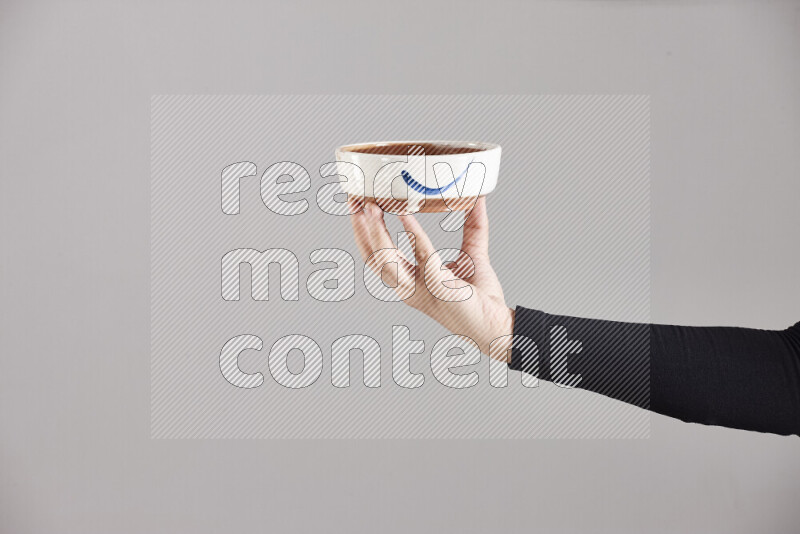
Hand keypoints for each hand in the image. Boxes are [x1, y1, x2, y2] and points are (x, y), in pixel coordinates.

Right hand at [349, 197, 514, 360]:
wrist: (496, 324)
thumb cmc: (480, 297)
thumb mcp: (473, 254)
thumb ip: (473, 227)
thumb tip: (478, 197)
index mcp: (410, 281)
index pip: (376, 257)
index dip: (363, 233)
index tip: (358, 207)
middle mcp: (409, 287)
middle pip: (373, 258)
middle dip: (361, 230)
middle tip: (356, 202)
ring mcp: (421, 289)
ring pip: (387, 261)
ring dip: (376, 233)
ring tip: (372, 207)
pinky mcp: (439, 287)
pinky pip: (423, 256)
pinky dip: (413, 235)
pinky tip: (406, 216)